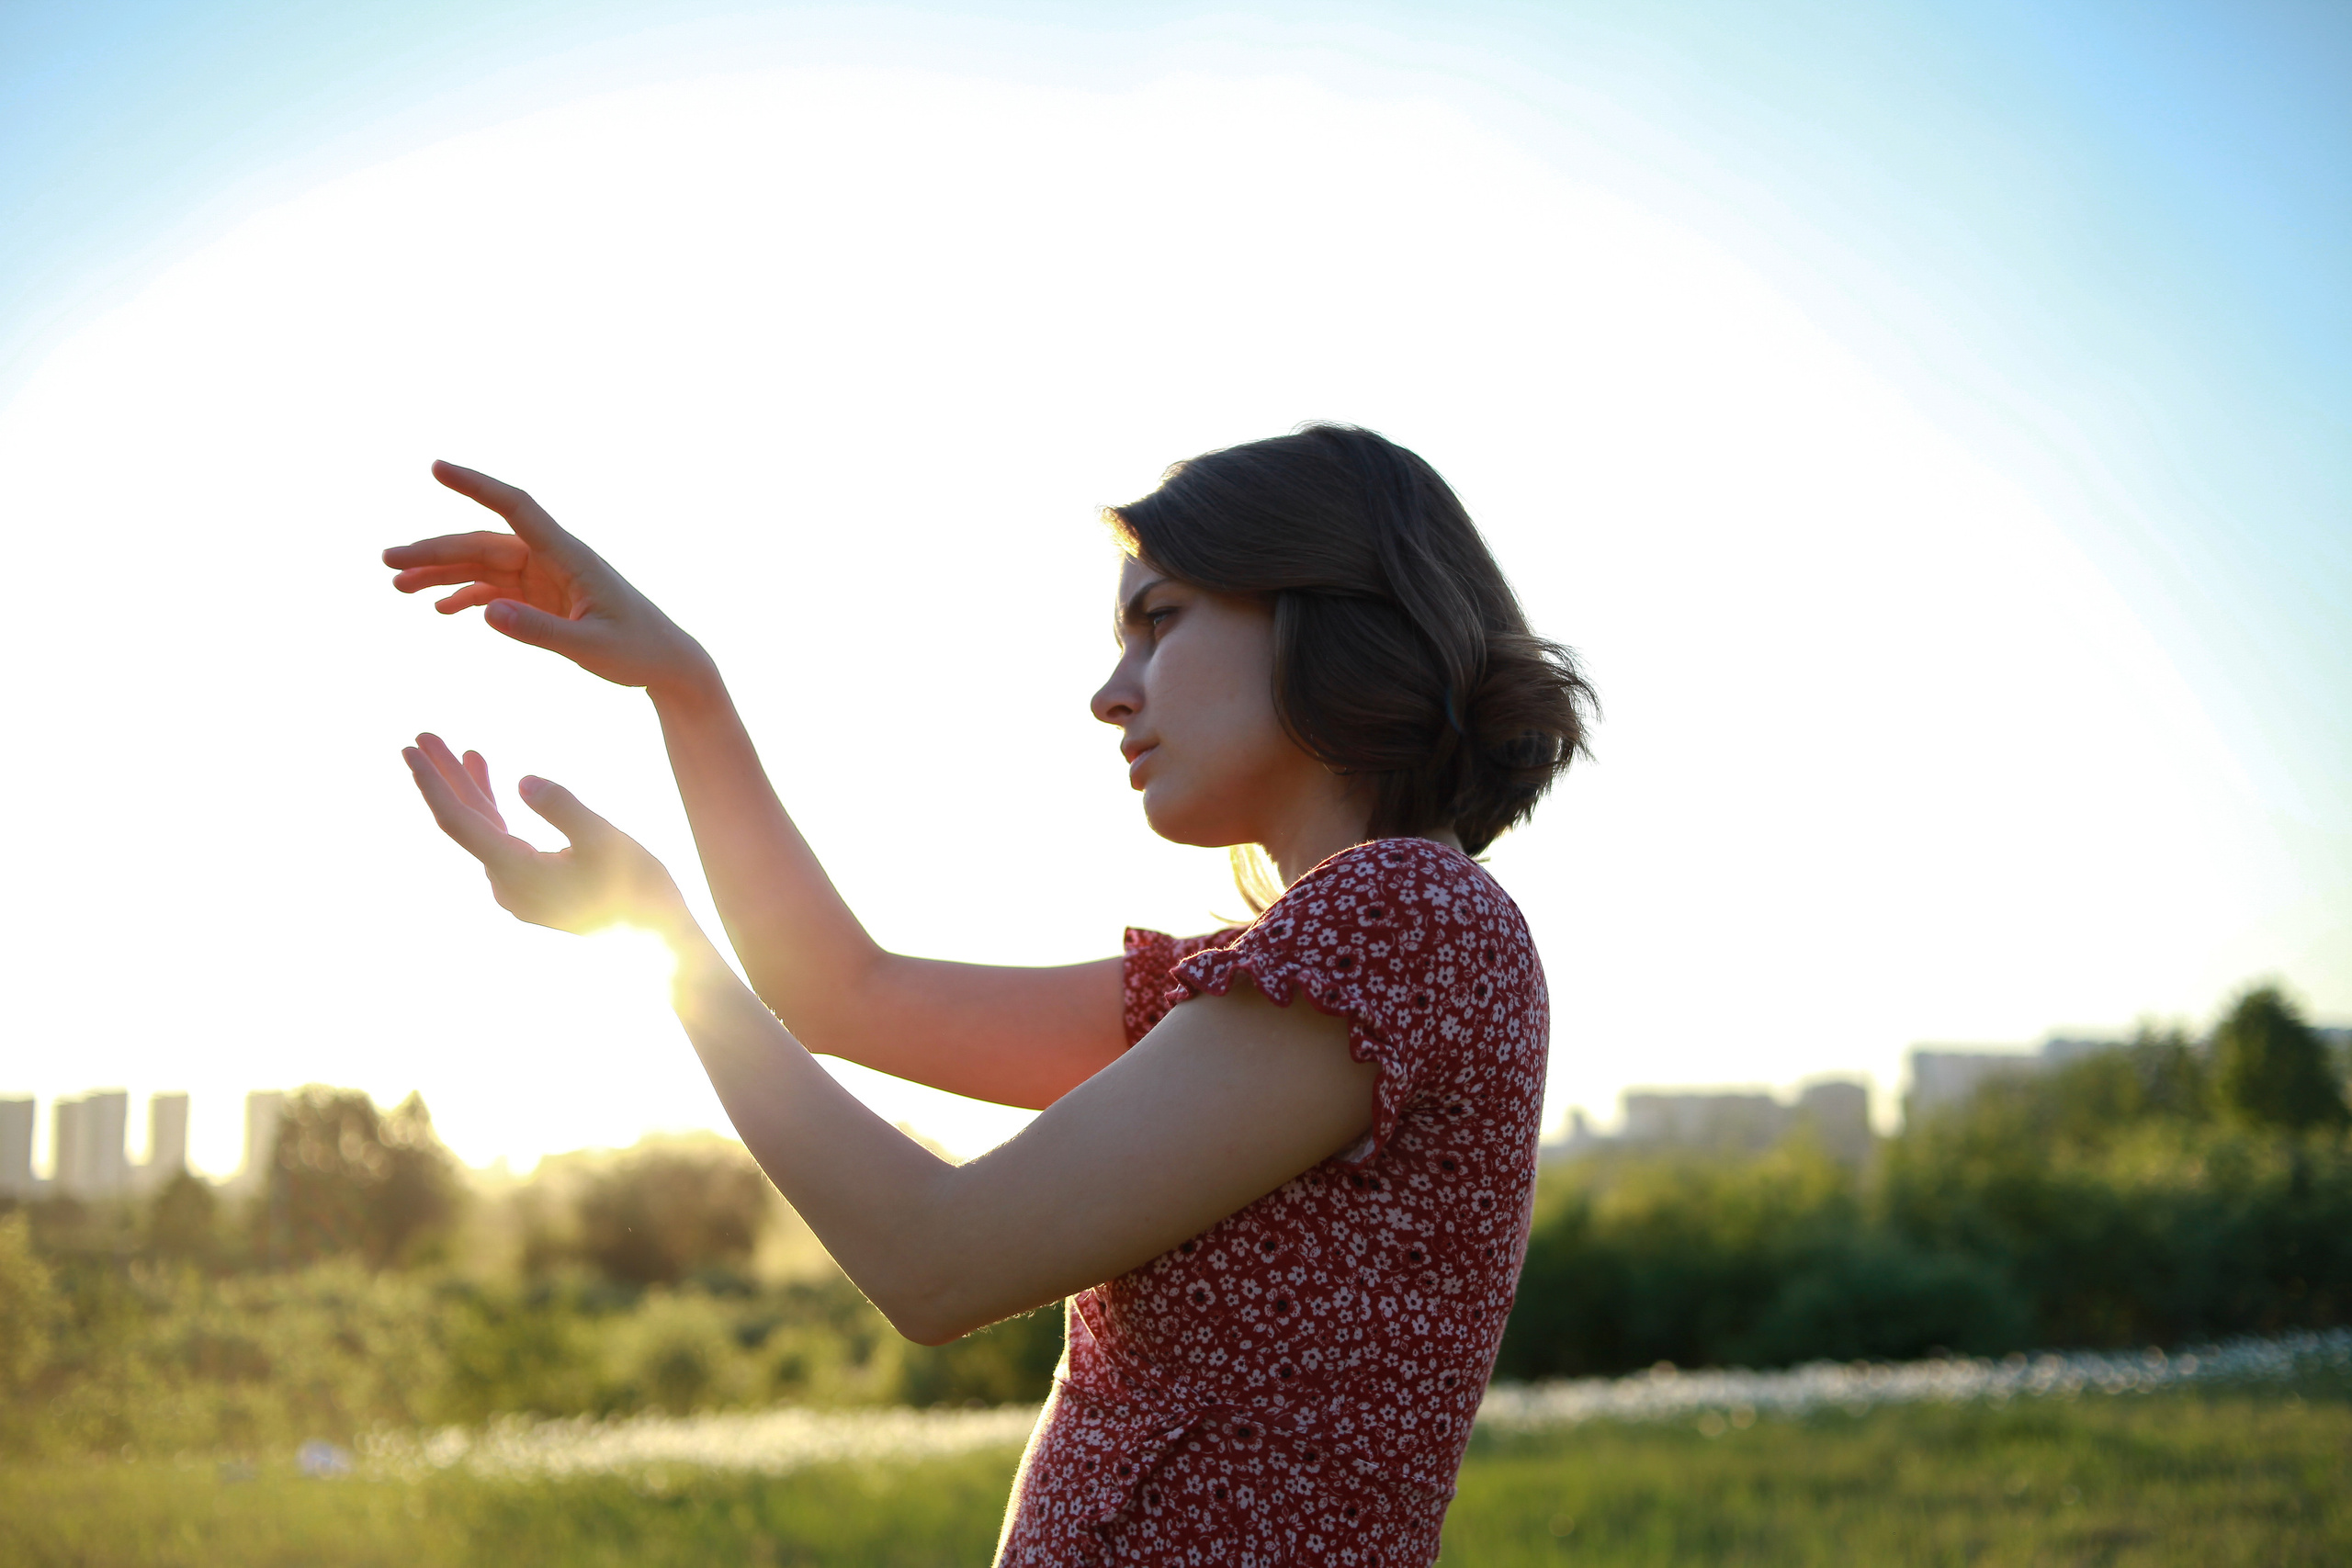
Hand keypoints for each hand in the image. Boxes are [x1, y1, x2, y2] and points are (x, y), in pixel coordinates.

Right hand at [384, 462, 714, 693]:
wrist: (666, 663)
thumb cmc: (638, 651)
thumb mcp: (591, 647)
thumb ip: (540, 632)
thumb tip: (485, 613)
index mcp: (569, 556)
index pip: (516, 507)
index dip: (476, 485)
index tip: (436, 467)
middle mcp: (553, 559)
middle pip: (483, 542)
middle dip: (434, 550)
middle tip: (386, 562)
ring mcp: (546, 578)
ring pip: (483, 566)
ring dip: (441, 573)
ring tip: (397, 586)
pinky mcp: (544, 599)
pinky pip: (496, 590)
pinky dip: (467, 596)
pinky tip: (438, 608)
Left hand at [402, 733, 687, 936]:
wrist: (657, 942)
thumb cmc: (638, 889)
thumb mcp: (606, 840)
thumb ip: (562, 807)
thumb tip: (521, 781)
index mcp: (516, 871)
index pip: (458, 821)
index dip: (432, 783)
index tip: (410, 750)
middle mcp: (507, 883)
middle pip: (464, 823)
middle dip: (445, 778)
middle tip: (420, 737)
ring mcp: (518, 888)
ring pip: (485, 830)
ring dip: (473, 790)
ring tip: (464, 750)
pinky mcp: (534, 887)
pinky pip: (504, 841)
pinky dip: (499, 810)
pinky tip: (504, 785)